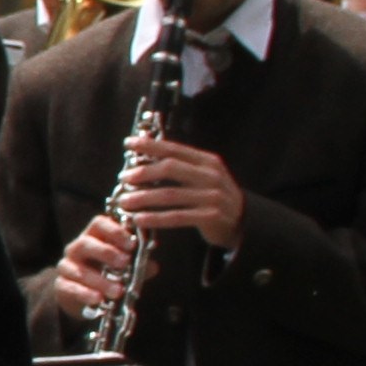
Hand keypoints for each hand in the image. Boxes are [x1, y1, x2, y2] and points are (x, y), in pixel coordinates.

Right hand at [50, 210, 132, 312]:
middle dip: (106, 253)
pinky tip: (99, 300)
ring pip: (80, 270)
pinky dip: (86, 294)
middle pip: (86, 243)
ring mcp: (67, 266)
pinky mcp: (61, 285)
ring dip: (100, 280)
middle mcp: (77, 248)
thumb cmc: (106, 274)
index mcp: (94, 236)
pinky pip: (71, 288)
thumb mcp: (124, 268)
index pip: (99, 223)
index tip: (132, 243)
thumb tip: (153, 266)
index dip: (115, 231)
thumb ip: (138, 265)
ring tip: (118, 291)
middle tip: (125, 263)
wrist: (84, 297)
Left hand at [118, 131, 245, 251]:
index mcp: (207, 161)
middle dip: (143, 172)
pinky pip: (177, 217)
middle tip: (124, 178)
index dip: (150, 145)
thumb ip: (180, 165)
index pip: (174, 149)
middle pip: (171, 168)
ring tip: (124, 201)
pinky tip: (139, 219)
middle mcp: (210, 176)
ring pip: (170, 195)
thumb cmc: (213, 196)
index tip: (129, 143)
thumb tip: (145, 153)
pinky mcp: (210, 217)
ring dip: (143, 198)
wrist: (242, 222)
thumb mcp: (203, 176)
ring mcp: (212, 196)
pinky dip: (155, 218)